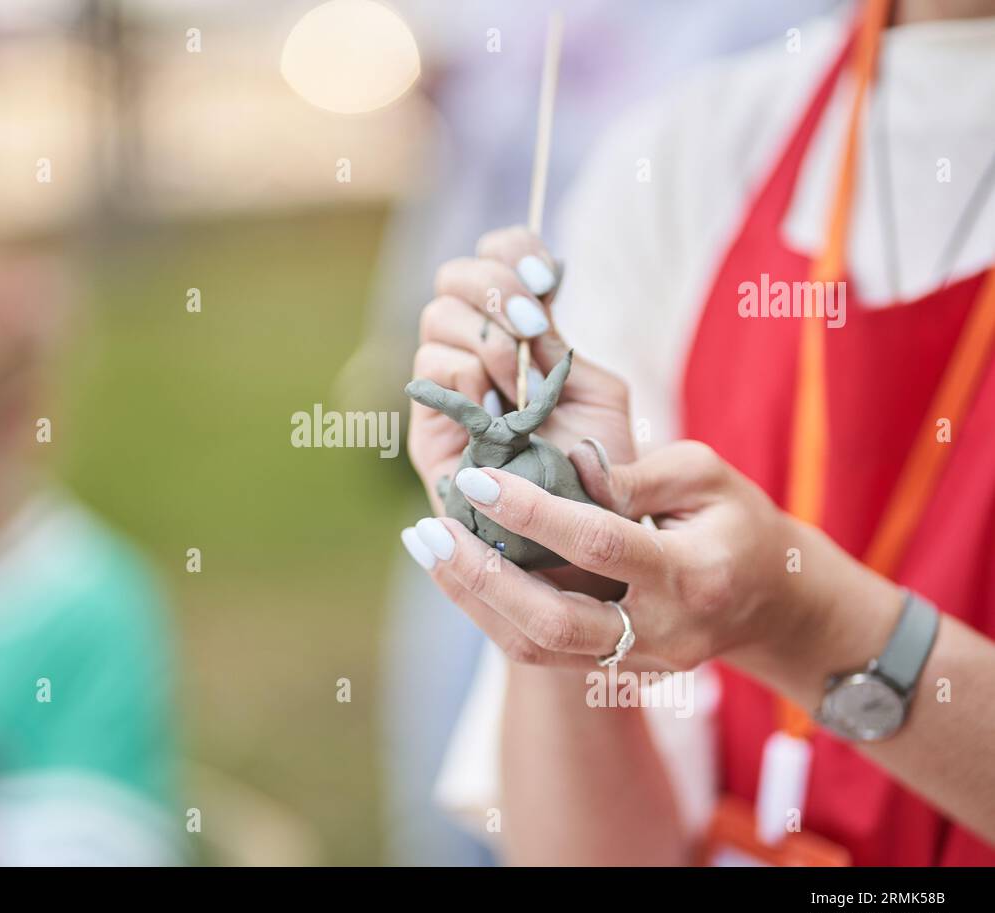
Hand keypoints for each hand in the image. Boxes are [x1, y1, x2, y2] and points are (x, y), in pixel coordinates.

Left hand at [402, 440, 879, 672]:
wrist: (772, 604)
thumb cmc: (738, 523)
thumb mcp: (708, 476)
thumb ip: (641, 471)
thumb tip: (568, 464)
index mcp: (692, 572)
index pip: (599, 543)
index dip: (534, 511)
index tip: (479, 478)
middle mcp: (661, 630)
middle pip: (554, 620)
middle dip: (483, 575)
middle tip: (430, 527)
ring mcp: (635, 662)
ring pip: (536, 648)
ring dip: (472, 597)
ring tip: (426, 545)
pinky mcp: (612, 673)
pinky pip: (538, 654)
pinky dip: (488, 613)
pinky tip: (455, 570)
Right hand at [406, 226, 634, 595]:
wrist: (578, 543)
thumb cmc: (598, 473)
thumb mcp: (595, 394)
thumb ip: (562, 347)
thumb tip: (533, 306)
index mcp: (520, 333)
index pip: (497, 257)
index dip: (515, 253)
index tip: (550, 282)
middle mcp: (476, 351)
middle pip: (456, 276)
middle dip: (497, 290)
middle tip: (536, 328)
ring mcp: (448, 388)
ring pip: (438, 316)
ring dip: (487, 340)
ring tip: (521, 388)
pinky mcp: (430, 426)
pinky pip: (431, 369)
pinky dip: (467, 376)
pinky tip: (497, 412)